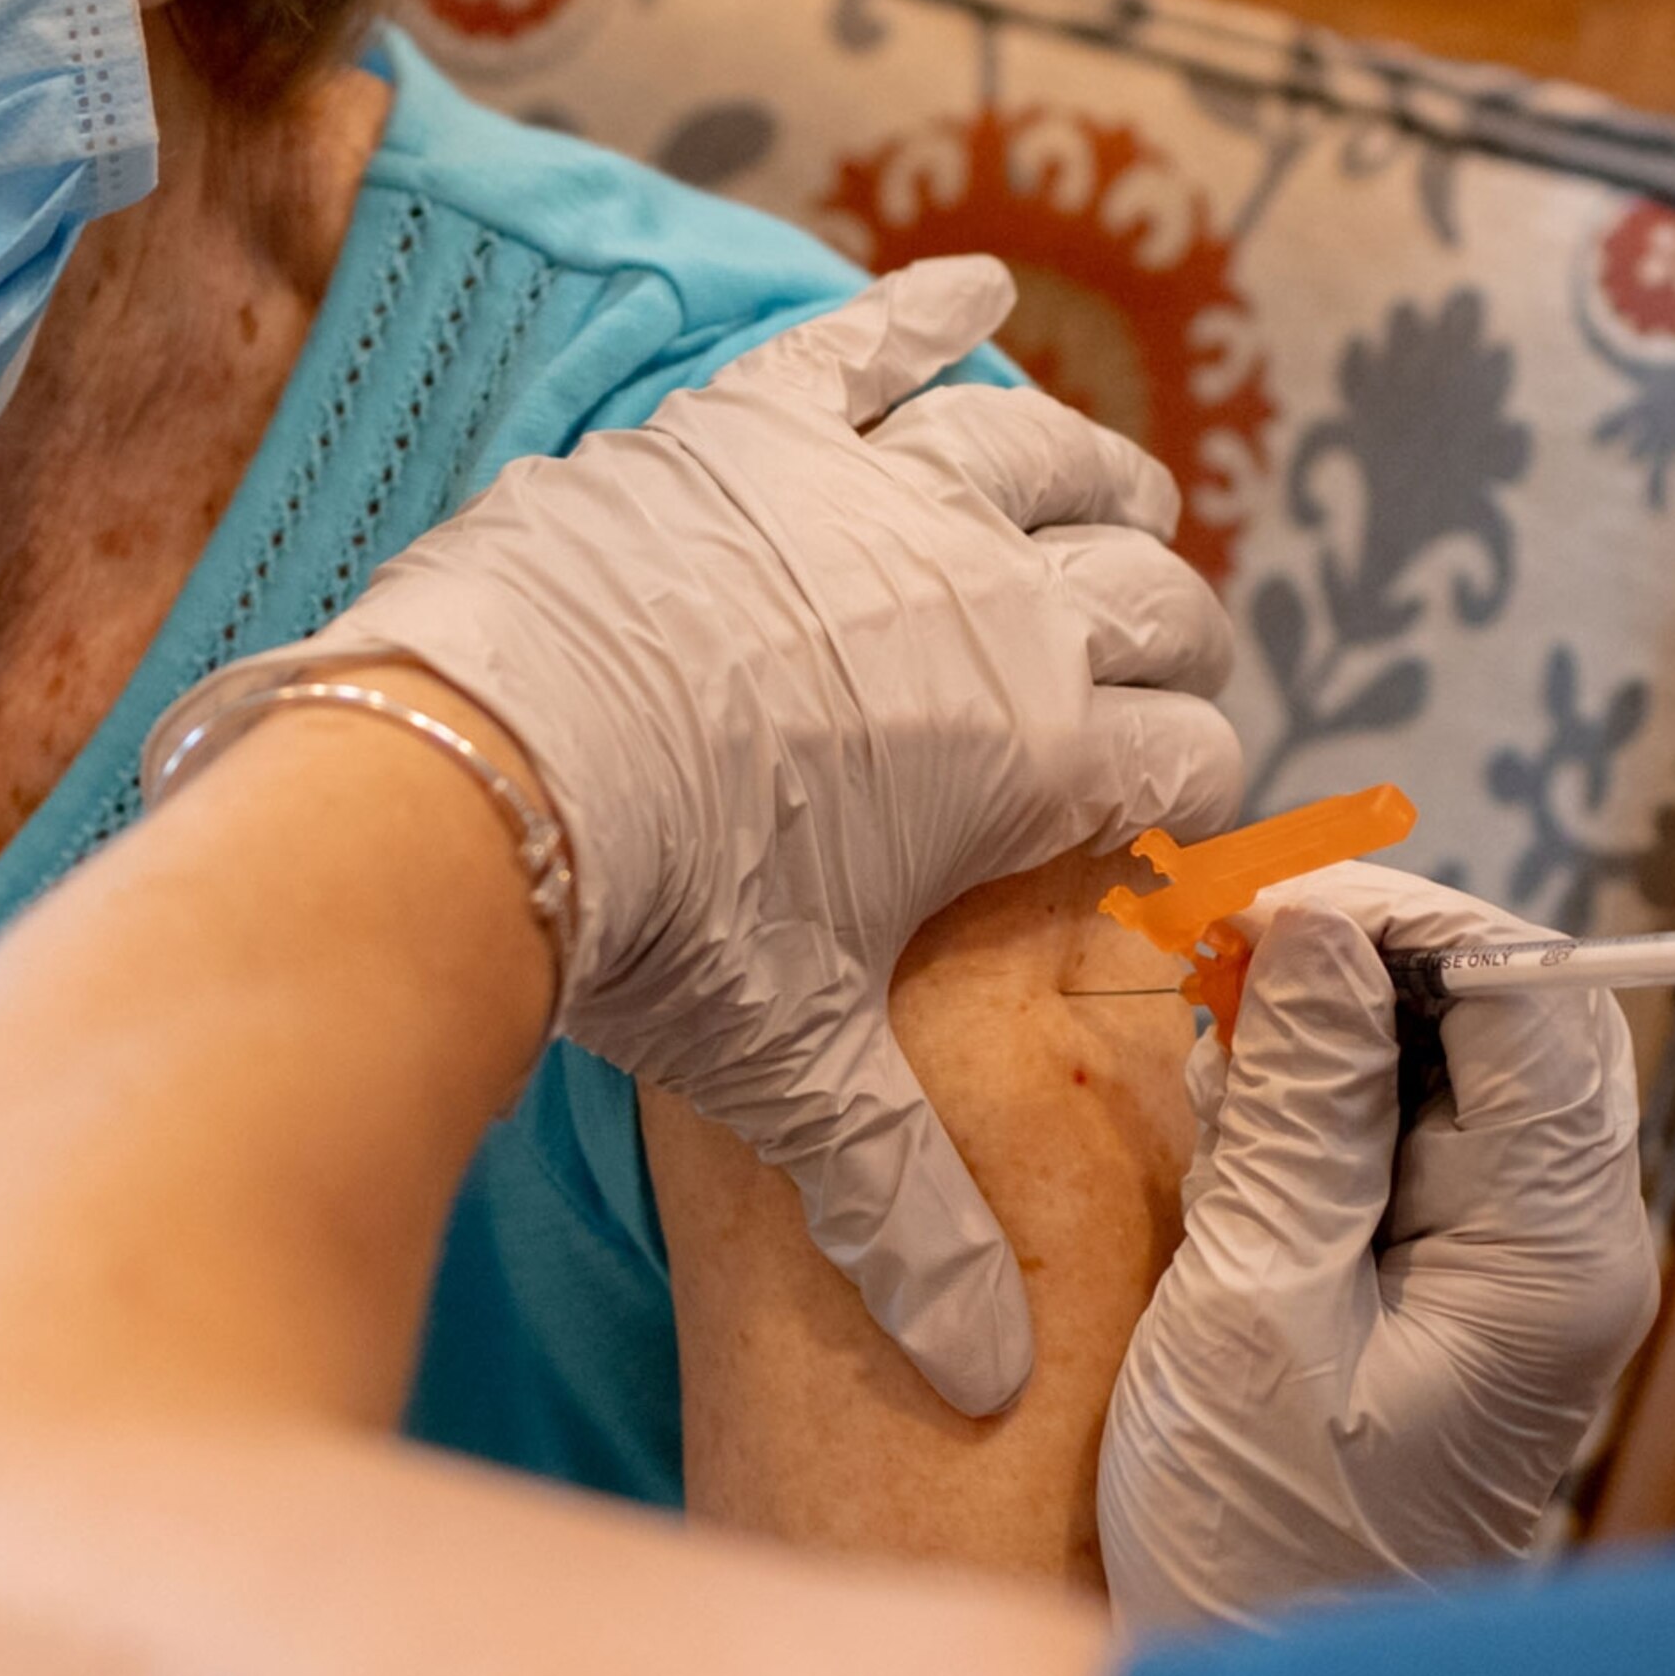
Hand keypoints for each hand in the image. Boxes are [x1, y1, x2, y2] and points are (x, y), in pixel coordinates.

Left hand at [270, 257, 1242, 1414]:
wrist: (482, 775)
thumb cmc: (651, 928)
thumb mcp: (791, 1068)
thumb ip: (903, 1210)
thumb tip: (985, 1388)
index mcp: (1034, 748)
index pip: (1182, 757)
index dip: (1192, 787)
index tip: (1170, 810)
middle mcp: (993, 600)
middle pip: (1151, 595)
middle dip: (1169, 641)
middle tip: (1144, 677)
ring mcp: (879, 492)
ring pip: (1049, 450)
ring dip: (1097, 478)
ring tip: (1112, 500)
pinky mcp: (763, 421)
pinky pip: (879, 334)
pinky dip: (931, 304)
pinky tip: (966, 286)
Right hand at [1097, 863, 1657, 1626]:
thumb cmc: (1261, 1529)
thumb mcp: (1255, 1303)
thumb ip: (1298, 1108)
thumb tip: (1317, 925)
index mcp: (1558, 1252)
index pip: (1531, 1002)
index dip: (1402, 917)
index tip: (1262, 892)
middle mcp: (1565, 1241)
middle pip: (1509, 1015)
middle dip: (1369, 955)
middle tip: (1221, 941)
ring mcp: (1512, 1260)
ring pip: (1451, 1061)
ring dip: (1332, 1021)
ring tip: (1212, 1029)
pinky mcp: (1449, 1278)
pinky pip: (1403, 1133)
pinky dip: (1317, 1096)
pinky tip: (1231, 1112)